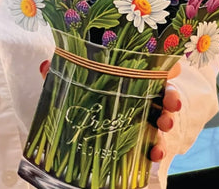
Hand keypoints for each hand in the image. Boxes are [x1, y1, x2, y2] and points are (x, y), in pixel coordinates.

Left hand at [40, 60, 181, 163]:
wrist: (69, 142)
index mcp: (125, 78)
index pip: (148, 67)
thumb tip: (45, 64)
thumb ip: (57, 74)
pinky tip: (154, 153)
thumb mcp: (65, 86)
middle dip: (171, 95)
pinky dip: (157, 150)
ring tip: (164, 123)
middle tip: (171, 101)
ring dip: (168, 120)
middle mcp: (138, 97)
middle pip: (162, 93)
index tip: (173, 68)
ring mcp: (140, 121)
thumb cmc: (76, 102)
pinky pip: (153, 147)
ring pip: (162, 118)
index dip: (163, 66)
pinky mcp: (138, 145)